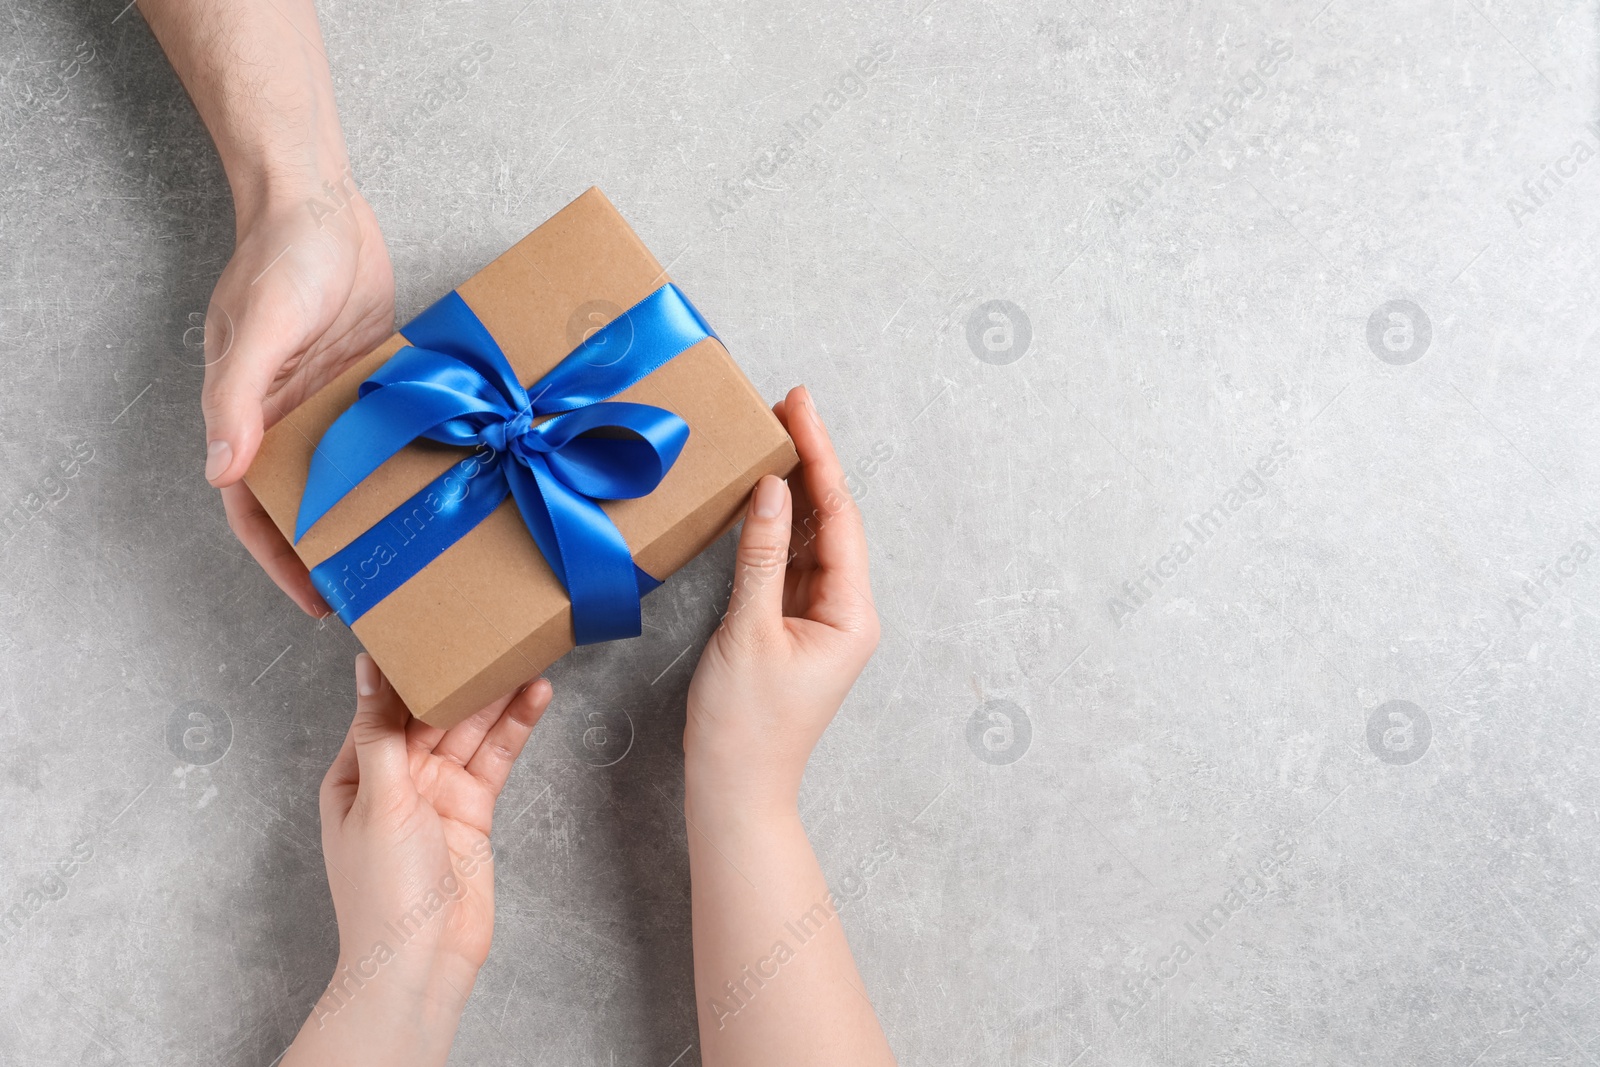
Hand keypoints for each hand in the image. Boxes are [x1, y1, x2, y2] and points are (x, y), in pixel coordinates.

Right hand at [209, 187, 394, 616]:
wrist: (321, 203)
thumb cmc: (280, 259)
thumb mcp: (259, 328)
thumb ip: (237, 398)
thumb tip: (221, 472)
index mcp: (250, 415)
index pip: (255, 508)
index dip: (280, 559)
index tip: (315, 600)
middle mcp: (288, 417)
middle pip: (305, 502)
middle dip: (331, 549)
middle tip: (376, 590)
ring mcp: (330, 401)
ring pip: (346, 475)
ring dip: (370, 512)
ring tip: (411, 553)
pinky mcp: (369, 381)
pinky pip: (380, 435)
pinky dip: (399, 464)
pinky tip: (435, 490)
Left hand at [283, 655, 551, 1066]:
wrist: (421, 960)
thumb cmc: (382, 892)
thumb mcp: (377, 800)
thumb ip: (380, 731)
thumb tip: (366, 671)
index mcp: (355, 771)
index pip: (384, 704)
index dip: (409, 665)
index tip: (431, 622)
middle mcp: (396, 776)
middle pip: (433, 712)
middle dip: (462, 675)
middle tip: (492, 630)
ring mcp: (437, 792)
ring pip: (470, 730)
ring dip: (496, 696)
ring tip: (524, 653)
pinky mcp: (474, 808)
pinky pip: (495, 758)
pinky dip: (515, 729)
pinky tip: (534, 699)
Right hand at [684, 385, 879, 818]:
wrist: (735, 789)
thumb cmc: (745, 725)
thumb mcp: (748, 631)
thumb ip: (762, 555)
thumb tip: (773, 489)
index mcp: (851, 612)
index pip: (840, 514)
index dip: (819, 455)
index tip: (799, 405)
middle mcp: (846, 611)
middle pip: (832, 520)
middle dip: (811, 462)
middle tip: (786, 404)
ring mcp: (820, 619)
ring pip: (812, 538)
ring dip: (794, 490)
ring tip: (773, 436)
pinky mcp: (792, 629)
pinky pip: (791, 563)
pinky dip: (777, 527)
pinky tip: (761, 496)